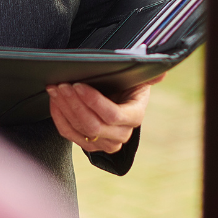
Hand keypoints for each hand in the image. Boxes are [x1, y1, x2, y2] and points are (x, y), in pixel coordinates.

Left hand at [47, 76, 163, 153]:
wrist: (118, 101)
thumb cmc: (127, 86)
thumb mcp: (138, 79)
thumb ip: (149, 75)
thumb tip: (162, 71)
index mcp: (135, 116)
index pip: (113, 115)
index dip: (94, 102)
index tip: (79, 85)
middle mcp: (121, 134)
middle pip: (93, 125)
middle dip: (74, 104)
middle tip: (62, 85)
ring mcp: (104, 143)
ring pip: (80, 130)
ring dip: (64, 108)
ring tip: (55, 89)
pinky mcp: (89, 146)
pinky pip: (69, 134)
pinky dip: (59, 117)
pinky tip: (54, 101)